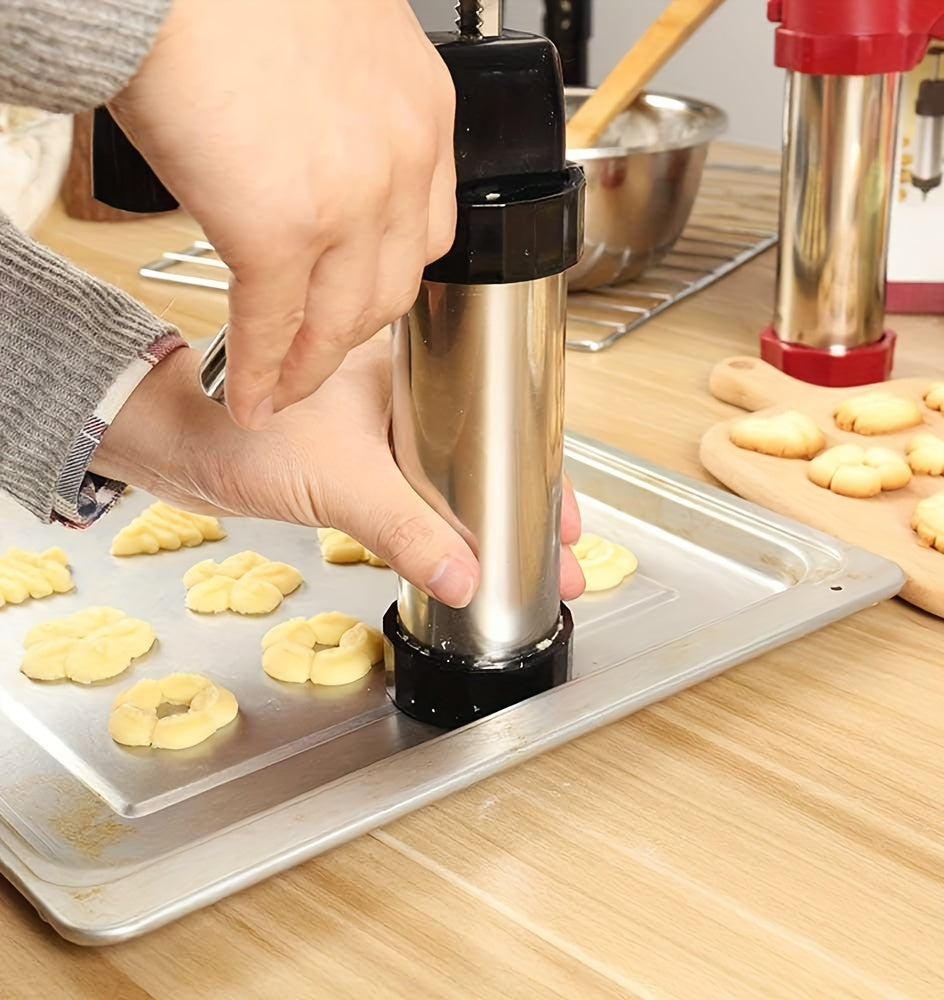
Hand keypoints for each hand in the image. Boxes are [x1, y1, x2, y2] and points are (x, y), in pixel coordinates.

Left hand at [92, 339, 583, 606]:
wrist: (183, 450)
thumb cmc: (246, 437)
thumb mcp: (342, 484)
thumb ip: (404, 530)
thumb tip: (464, 576)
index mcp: (410, 370)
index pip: (500, 414)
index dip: (541, 469)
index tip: (566, 517)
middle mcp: (405, 396)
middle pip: (489, 452)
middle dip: (528, 507)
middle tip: (560, 557)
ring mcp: (385, 431)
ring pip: (458, 477)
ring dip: (491, 520)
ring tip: (528, 565)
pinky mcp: (362, 462)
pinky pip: (423, 494)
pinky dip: (450, 524)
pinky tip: (469, 552)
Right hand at [109, 0, 456, 428]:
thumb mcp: (332, 41)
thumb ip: (346, 109)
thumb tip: (313, 148)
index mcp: (423, 110)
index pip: (425, 230)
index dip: (389, 277)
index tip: (366, 300)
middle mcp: (401, 162)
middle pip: (392, 287)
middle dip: (353, 333)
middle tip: (323, 355)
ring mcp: (348, 203)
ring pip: (342, 320)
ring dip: (310, 367)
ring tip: (285, 392)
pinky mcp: (279, 230)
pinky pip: (274, 326)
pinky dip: (261, 372)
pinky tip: (251, 397)